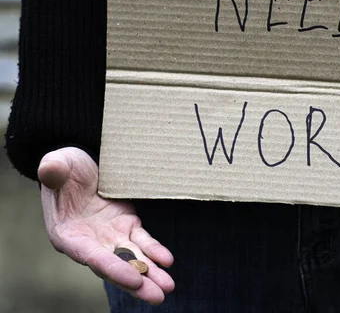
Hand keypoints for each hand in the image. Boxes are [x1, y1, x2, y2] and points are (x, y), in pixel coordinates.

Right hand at [38, 147, 174, 304]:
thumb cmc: (64, 167)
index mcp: (68, 234)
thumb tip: (50, 168)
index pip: (91, 257)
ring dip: (151, 274)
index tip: (134, 279)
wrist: (81, 164)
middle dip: (136, 283)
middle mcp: (90, 242)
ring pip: (132, 259)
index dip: (113, 268)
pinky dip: (155, 251)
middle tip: (157, 296)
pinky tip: (168, 261)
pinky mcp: (127, 225)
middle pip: (115, 267)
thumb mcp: (58, 164)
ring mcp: (110, 235)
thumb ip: (53, 170)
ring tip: (168, 288)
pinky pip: (143, 241)